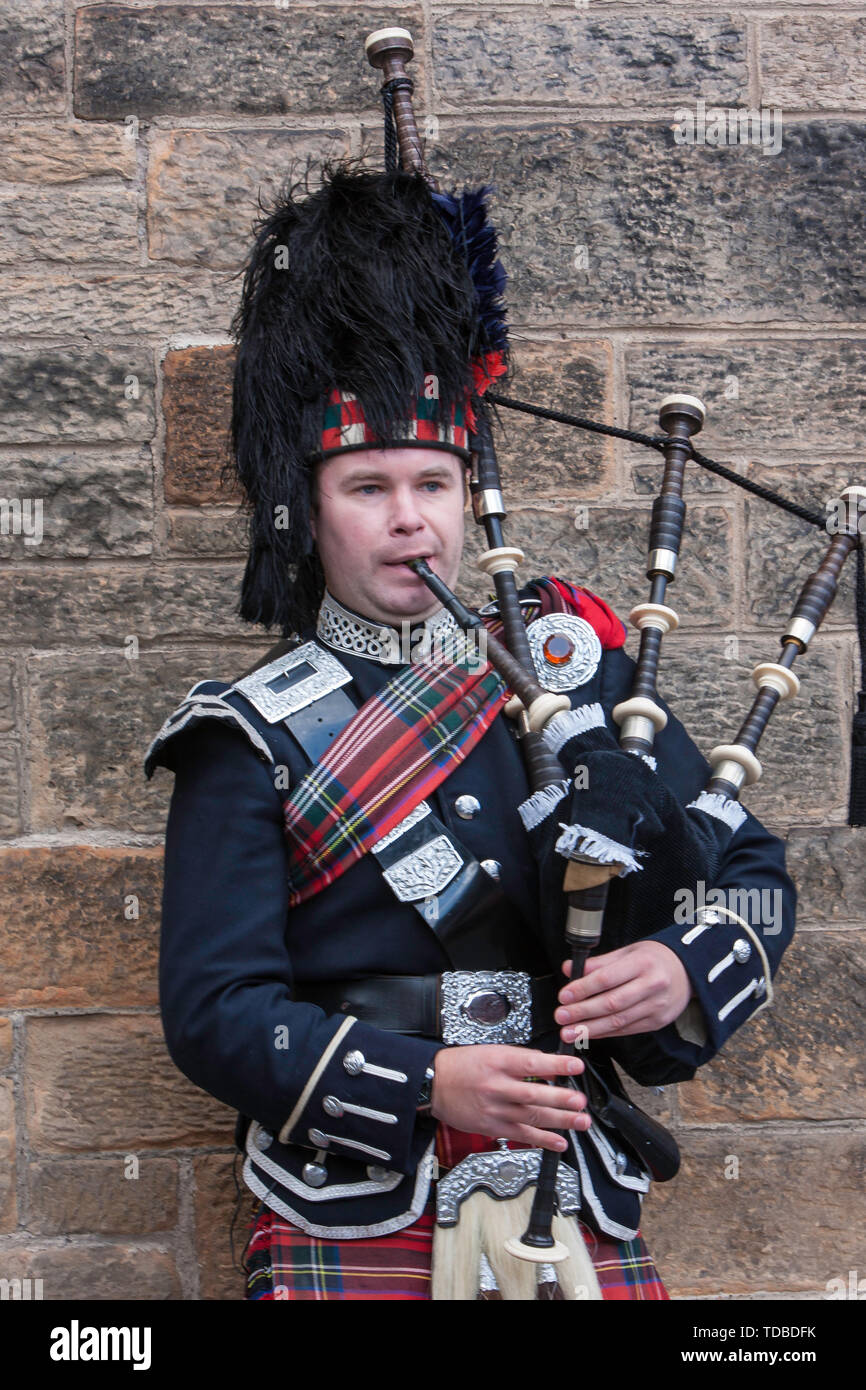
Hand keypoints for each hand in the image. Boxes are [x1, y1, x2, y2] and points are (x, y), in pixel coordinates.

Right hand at [429, 1044, 590, 1152]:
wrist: (432, 1084)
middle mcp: (497, 1086)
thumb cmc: (461, 1065)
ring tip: (580, 1121)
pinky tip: (560, 1142)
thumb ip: (519, 1059)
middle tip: (580, 1101)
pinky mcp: (492, 1127)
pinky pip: (521, 1135)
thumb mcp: (490, 1051)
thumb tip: (549, 1066)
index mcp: (497, 1062)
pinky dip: (542, 1140)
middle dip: (561, 1099)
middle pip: (533, 1094)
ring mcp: (494, 1109)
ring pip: (531, 1117)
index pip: (531, 1063)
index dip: (556, 1065)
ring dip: (559, 1121)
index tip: (576, 1065)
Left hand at [555, 941, 692, 1041]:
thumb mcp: (628, 952)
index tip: (564, 996)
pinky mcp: (657, 1022)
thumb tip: (570, 969)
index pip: (607, 979)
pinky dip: (606, 1033)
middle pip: (611, 1003)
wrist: (687, 972)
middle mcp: (651, 986)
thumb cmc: (654, 959)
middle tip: (561, 1017)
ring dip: (591, 1029)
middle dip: (582, 1012)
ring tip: (569, 1032)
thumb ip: (599, 963)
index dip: (583, 989)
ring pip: (618, 1021)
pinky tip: (590, 1033)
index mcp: (642, 964)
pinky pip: (627, 1030)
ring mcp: (656, 1007)